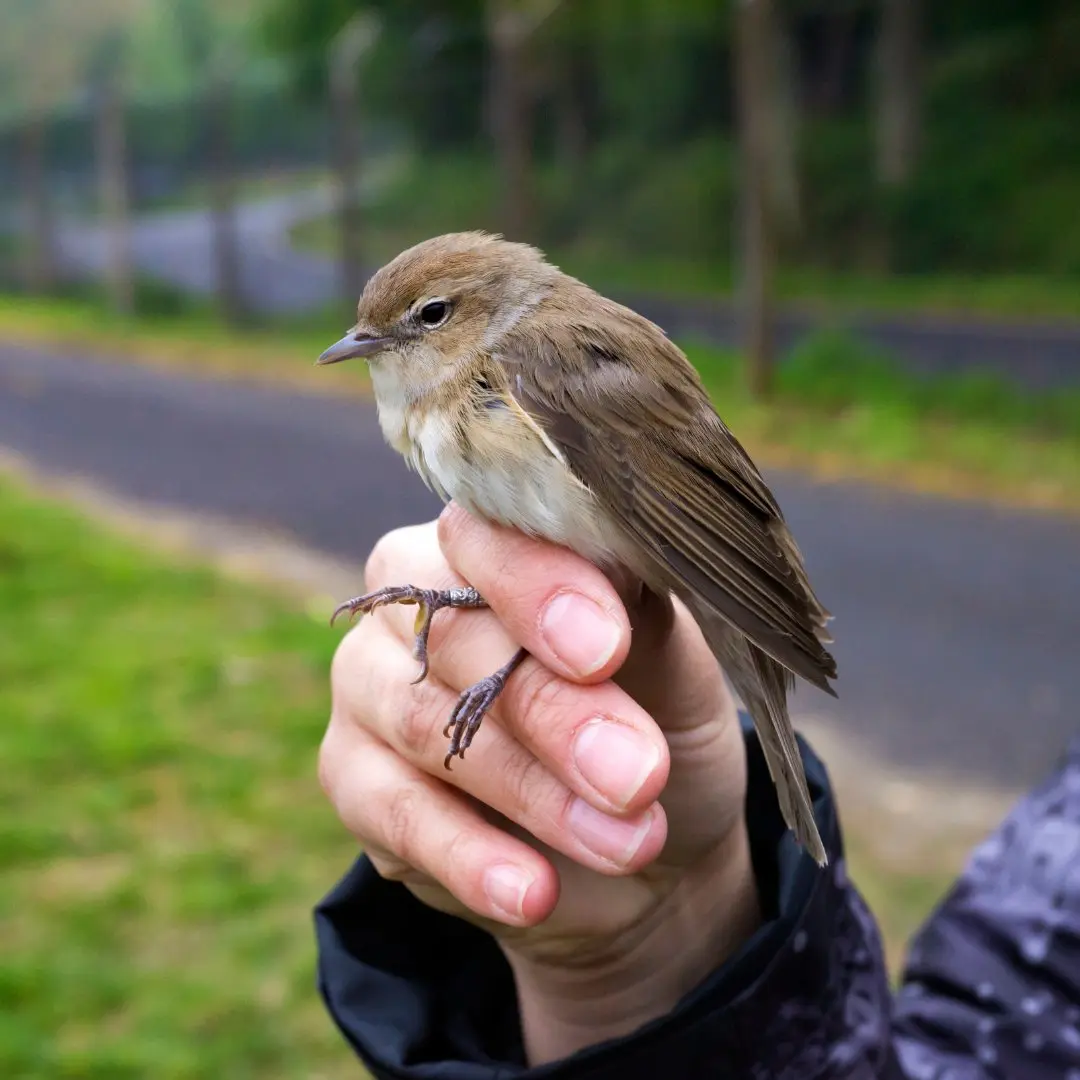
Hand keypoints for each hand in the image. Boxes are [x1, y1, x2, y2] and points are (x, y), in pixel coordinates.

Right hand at [319, 505, 760, 1063]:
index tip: (606, 650)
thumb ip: (642, 614)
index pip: (489, 535)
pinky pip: (391, 812)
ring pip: (423, 725)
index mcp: (492, 546)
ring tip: (625, 842)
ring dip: (530, 793)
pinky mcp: (353, 777)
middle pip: (455, 636)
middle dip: (555, 712)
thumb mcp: (674, 667)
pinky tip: (532, 893)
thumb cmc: (656, 722)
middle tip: (638, 777)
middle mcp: (414, 602)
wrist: (637, 843)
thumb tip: (612, 599)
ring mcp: (370, 686)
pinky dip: (467, 858)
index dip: (540, 587)